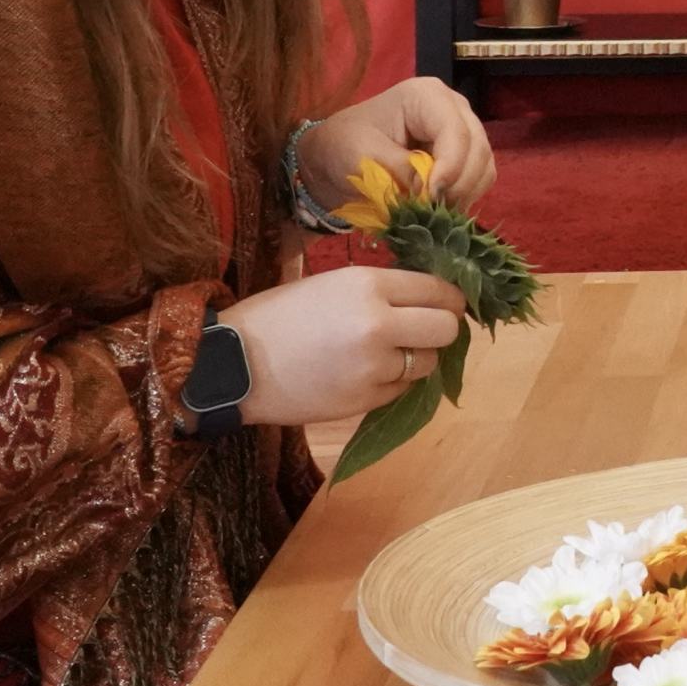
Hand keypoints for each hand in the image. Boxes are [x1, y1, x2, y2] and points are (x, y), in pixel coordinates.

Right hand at [216, 264, 465, 427]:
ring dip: (417, 359)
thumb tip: (428, 296)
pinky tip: (367, 374)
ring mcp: (373, 368)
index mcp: (369, 285)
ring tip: (387, 354)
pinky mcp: (364, 402)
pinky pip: (401, 390)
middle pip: (446, 328)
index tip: (451, 303)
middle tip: (427, 330)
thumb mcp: (333, 284)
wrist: (235, 364)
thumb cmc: (280, 315)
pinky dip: (393, 383)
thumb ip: (381, 289)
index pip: (438, 290)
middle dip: (442, 329)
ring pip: (427, 364)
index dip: (451, 298)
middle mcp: (379, 324)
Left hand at [296, 77, 495, 216]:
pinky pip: (479, 178)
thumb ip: (399, 170)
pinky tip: (439, 207)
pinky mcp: (463, 154)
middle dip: (459, 184)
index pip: (455, 130)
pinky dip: (464, 197)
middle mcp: (452, 107)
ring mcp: (461, 130)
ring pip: (483, 165)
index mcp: (425, 95)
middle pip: (477, 147)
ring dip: (463, 194)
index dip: (450, 167)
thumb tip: (430, 191)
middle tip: (431, 210)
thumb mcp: (362, 156)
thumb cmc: (344, 146)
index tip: (430, 198)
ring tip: (432, 211)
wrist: (337, 155)